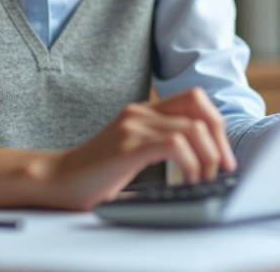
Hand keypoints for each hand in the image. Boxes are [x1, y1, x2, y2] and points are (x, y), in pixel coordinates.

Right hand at [43, 87, 236, 209]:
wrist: (56, 180)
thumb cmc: (95, 173)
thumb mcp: (132, 151)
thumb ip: (159, 145)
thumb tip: (204, 161)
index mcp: (143, 111)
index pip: (194, 99)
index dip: (216, 124)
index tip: (222, 155)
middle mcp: (140, 112)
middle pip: (199, 105)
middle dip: (219, 138)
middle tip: (222, 167)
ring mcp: (133, 126)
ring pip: (192, 128)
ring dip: (208, 158)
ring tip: (203, 180)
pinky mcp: (128, 145)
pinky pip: (176, 145)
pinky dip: (191, 165)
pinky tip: (187, 181)